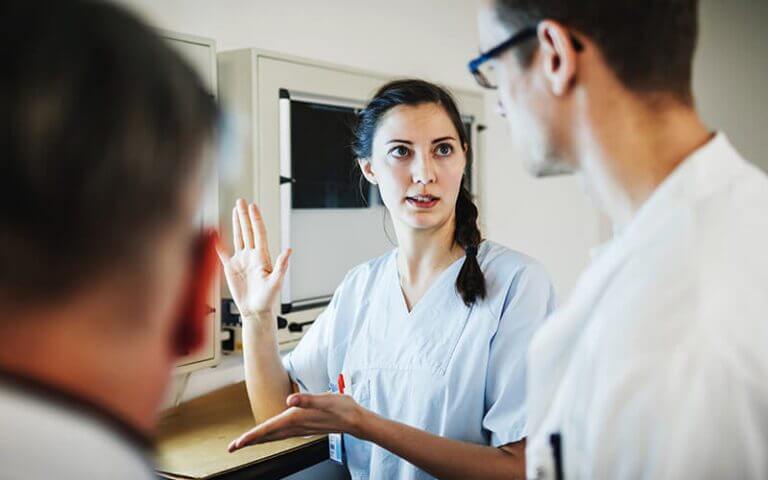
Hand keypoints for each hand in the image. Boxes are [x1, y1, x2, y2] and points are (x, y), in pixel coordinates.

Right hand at [217, 198, 290, 318]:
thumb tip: (289, 250)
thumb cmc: (267, 299)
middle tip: (242, 201)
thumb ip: (281, 266)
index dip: (256, 219)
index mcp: (262, 256)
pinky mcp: (231, 268)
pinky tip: (215, 234)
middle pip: (248, 231)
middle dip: (245, 215)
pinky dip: (218, 243)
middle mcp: (252, 255)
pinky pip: (223, 253)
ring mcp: (241, 260)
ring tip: (235, 210)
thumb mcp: (276, 282)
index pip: (259, 233)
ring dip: (237, 223)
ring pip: (238, 237)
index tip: (253, 206)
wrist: (255, 311)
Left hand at [227, 392, 368, 451]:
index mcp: (297, 418)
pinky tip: (269, 436)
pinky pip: (281, 435)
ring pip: (273, 437)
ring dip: (258, 440)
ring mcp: (300, 429)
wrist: (355, 420)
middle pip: (267, 436)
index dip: (252, 436)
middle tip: (232, 448)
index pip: (269, 429)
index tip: (238, 444)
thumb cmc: (342, 408)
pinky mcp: (304, 428)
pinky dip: (270, 436)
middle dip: (249, 441)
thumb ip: (307, 399)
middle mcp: (296, 426)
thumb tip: (290, 399)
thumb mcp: (326, 399)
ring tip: (244, 443)